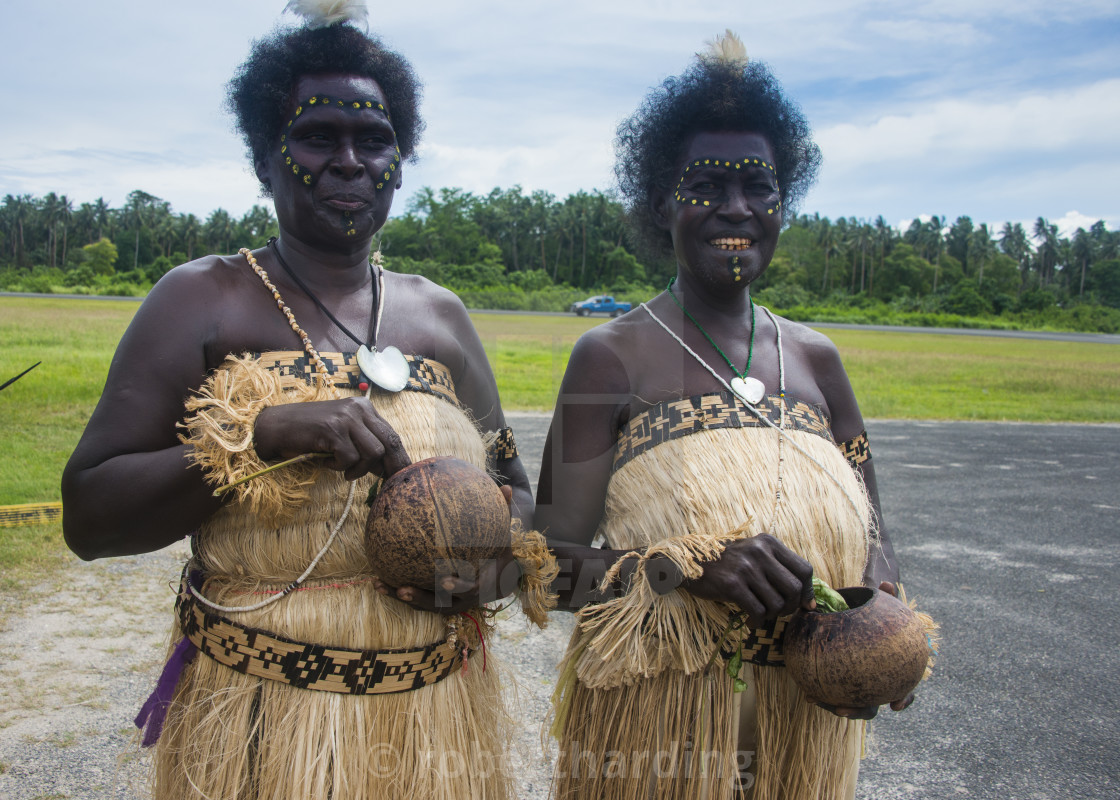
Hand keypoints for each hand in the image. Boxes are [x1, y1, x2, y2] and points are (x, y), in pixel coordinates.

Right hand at [254, 398, 410, 480]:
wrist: (276, 426)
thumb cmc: (310, 433)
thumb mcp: (342, 434)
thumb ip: (364, 444)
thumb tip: (386, 468)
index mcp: (364, 407)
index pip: (391, 434)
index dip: (398, 457)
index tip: (401, 474)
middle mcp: (358, 409)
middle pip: (389, 442)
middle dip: (390, 466)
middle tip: (385, 482)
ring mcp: (346, 418)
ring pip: (373, 452)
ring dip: (358, 468)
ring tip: (342, 469)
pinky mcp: (333, 430)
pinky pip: (350, 459)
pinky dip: (338, 467)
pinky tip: (325, 461)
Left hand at [374, 485, 519, 614]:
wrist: (499, 580)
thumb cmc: (498, 553)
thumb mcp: (503, 535)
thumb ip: (503, 513)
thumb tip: (506, 488)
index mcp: (480, 585)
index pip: (469, 589)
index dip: (457, 587)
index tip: (445, 581)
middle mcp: (463, 600)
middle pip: (439, 604)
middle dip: (420, 597)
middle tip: (403, 589)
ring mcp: (449, 605)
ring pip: (423, 605)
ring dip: (400, 597)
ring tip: (379, 584)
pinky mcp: (437, 604)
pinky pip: (416, 600)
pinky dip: (397, 592)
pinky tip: (378, 581)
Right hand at [680, 533, 813, 626]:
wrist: (689, 561)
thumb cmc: (727, 563)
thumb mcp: (754, 556)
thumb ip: (780, 572)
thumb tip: (810, 603)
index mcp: (769, 543)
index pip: (804, 570)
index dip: (807, 591)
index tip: (802, 604)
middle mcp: (759, 552)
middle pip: (794, 589)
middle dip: (790, 607)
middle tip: (779, 612)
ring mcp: (745, 568)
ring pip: (776, 604)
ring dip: (771, 616)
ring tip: (761, 615)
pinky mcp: (732, 584)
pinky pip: (758, 611)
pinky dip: (757, 622)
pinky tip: (750, 621)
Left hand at [816, 581, 914, 718]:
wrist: (861, 623)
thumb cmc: (875, 617)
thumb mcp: (881, 607)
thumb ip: (886, 597)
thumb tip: (886, 584)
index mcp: (892, 671)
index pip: (905, 689)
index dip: (904, 699)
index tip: (896, 706)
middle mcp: (876, 685)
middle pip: (871, 706)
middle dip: (858, 711)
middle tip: (843, 710)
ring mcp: (858, 688)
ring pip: (849, 704)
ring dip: (833, 706)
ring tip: (815, 700)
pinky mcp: (840, 686)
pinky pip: (831, 693)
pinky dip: (820, 695)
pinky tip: (807, 694)